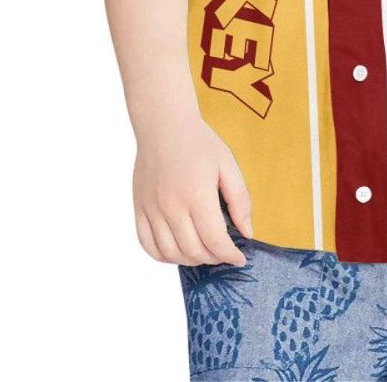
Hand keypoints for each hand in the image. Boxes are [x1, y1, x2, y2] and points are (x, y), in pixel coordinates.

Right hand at [132, 115, 252, 266]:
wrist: (164, 125)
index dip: (230, 255)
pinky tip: (178, 251)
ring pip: (171, 253)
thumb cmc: (199, 143)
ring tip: (204, 252)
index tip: (239, 258)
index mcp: (197, 195)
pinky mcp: (139, 208)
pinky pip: (147, 245)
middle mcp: (171, 206)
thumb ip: (240, 200)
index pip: (215, 240)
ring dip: (191, 260)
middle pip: (194, 251)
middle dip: (214, 258)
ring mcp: (152, 209)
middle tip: (224, 253)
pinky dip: (164, 256)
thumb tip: (247, 232)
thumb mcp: (228, 165)